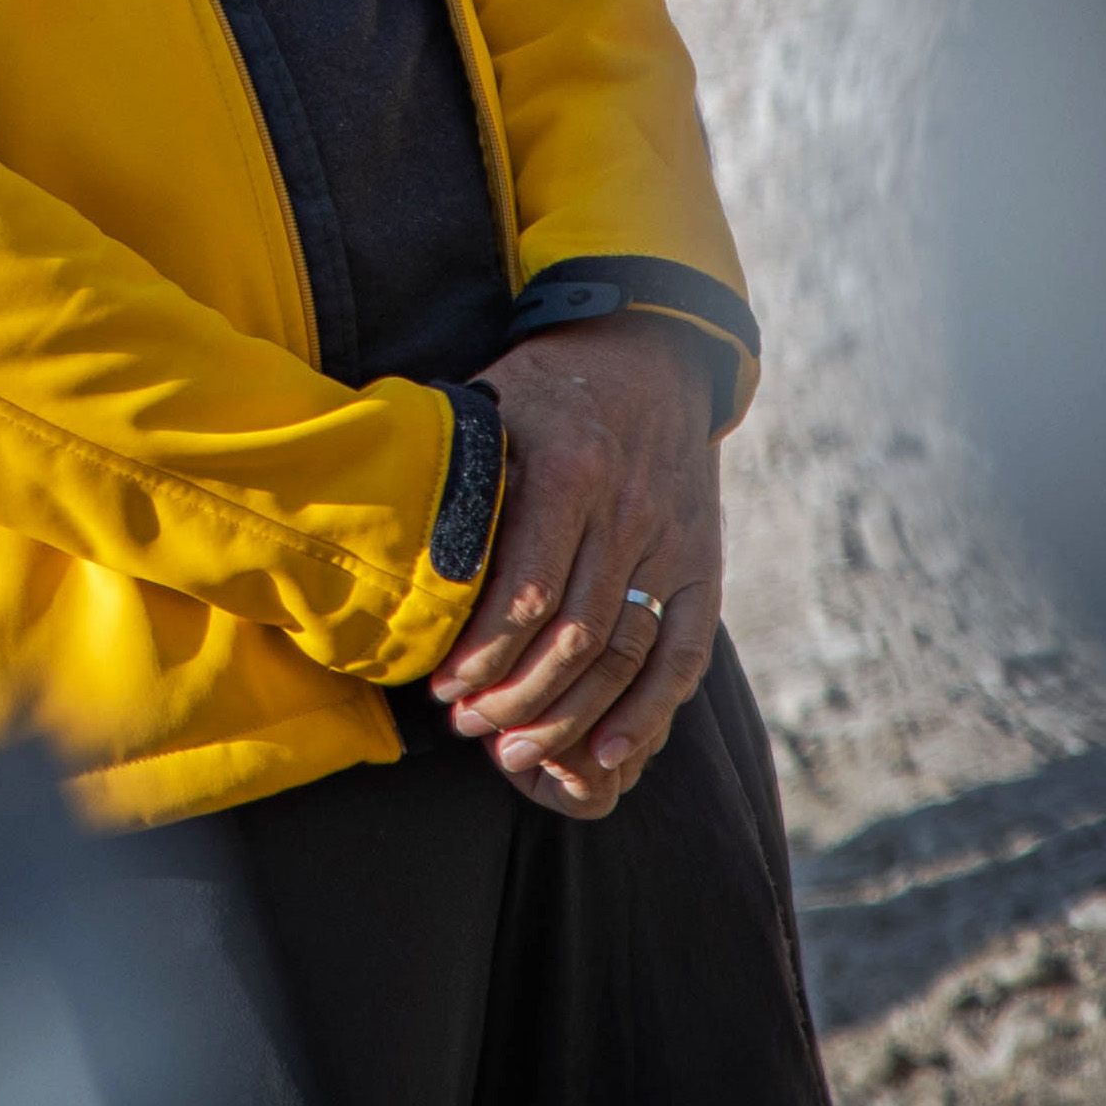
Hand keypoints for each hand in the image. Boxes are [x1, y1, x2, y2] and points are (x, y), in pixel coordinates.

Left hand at [424, 320, 723, 820]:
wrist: (649, 353)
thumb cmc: (546, 385)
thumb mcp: (492, 406)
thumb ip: (461, 479)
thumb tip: (401, 554)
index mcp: (569, 470)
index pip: (526, 594)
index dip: (481, 654)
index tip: (441, 689)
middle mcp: (628, 512)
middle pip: (575, 638)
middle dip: (517, 699)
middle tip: (471, 729)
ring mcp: (674, 543)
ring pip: (625, 655)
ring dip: (570, 717)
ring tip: (515, 750)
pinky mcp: (705, 564)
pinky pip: (684, 652)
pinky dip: (649, 710)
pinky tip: (608, 752)